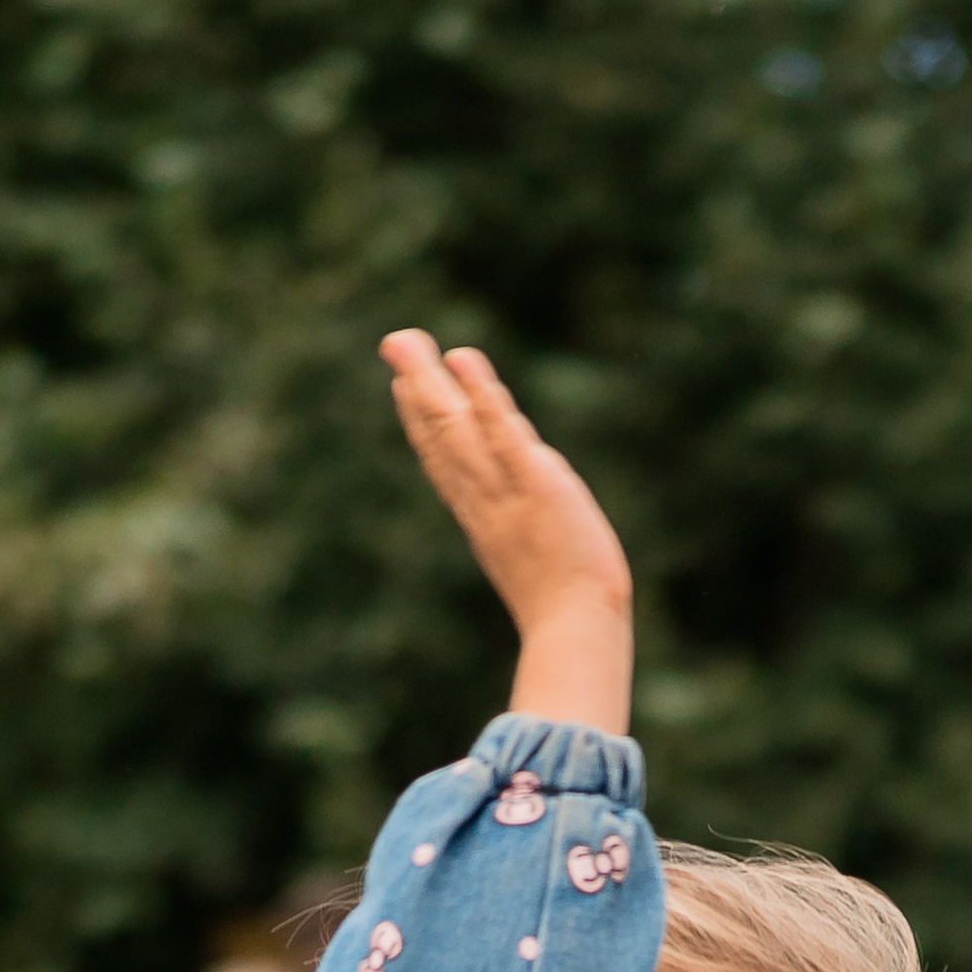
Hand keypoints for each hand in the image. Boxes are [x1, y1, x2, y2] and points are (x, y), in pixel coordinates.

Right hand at [381, 331, 632, 734]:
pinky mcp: (535, 485)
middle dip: (415, 388)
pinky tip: (463, 361)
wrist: (577, 630)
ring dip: (430, 382)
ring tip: (408, 341)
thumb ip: (527, 522)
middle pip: (440, 438)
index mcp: (481, 520)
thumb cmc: (567, 609)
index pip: (444, 464)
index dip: (420, 424)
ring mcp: (505, 492)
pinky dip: (481, 396)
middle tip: (394, 342)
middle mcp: (483, 502)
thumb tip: (539, 487)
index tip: (403, 387)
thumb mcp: (536, 563)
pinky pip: (502, 434)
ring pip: (457, 429)